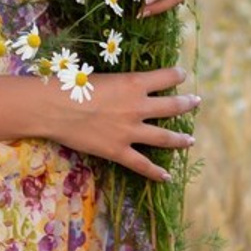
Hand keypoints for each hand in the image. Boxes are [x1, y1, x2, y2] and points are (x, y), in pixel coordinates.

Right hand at [45, 66, 198, 181]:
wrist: (54, 107)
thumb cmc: (70, 85)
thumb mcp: (98, 76)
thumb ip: (116, 84)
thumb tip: (120, 87)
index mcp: (133, 83)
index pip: (164, 77)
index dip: (176, 75)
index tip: (183, 74)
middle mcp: (138, 107)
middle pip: (171, 106)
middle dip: (186, 104)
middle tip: (196, 102)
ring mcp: (131, 131)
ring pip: (165, 137)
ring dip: (180, 139)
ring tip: (191, 140)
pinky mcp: (120, 151)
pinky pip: (143, 165)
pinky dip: (156, 172)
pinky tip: (167, 176)